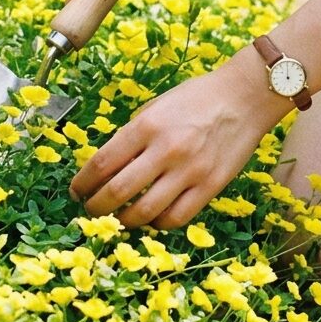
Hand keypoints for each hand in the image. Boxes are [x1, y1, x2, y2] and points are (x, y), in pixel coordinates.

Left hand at [69, 51, 289, 229]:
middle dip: (96, 207)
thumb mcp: (156, 106)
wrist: (244, 97)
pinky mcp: (211, 186)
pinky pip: (176, 217)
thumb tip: (106, 167)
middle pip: (118, 192)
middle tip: (90, 209)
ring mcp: (190, 171)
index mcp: (147, 125)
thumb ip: (133, 135)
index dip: (83, 183)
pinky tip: (151, 217)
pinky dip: (157, 223)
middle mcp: (166, 149)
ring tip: (118, 218)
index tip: (76, 191)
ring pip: (145, 212)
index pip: (102, 163)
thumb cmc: (196, 98)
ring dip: (124, 220)